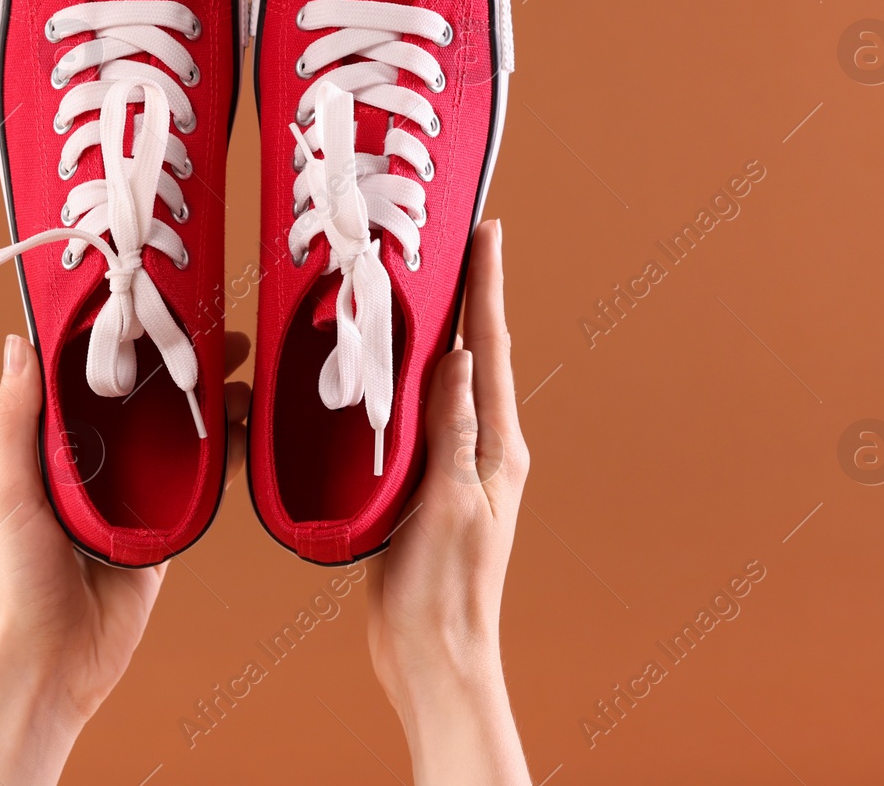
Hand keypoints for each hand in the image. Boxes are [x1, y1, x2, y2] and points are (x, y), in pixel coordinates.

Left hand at [0, 330, 250, 785]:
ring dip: (209, 404)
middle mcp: (96, 468)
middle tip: (219, 335)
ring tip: (243, 375)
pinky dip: (227, 455)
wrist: (50, 666)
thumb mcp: (6, 490)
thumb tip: (16, 344)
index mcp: (52, 451)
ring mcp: (136, 498)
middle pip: (144, 403)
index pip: (89, 382)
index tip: (153, 307)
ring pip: (179, 437)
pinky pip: (203, 486)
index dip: (121, 344)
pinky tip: (247, 429)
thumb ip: (16, 419)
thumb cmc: (14, 581)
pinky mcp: (169, 532)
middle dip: (179, 367)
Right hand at [367, 220, 531, 784]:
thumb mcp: (451, 503)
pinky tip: (385, 365)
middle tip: (454, 239)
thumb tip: (462, 357)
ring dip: (437, 330)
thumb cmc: (445, 588)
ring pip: (445, 380)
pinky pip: (416, 413)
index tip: (488, 230)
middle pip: (476, 353)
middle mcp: (482, 447)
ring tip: (421, 283)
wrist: (429, 652)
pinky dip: (406, 377)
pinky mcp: (422, 482)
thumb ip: (454, 431)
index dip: (489, 286)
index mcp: (498, 447)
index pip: (493, 348)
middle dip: (469, 294)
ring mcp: (453, 463)